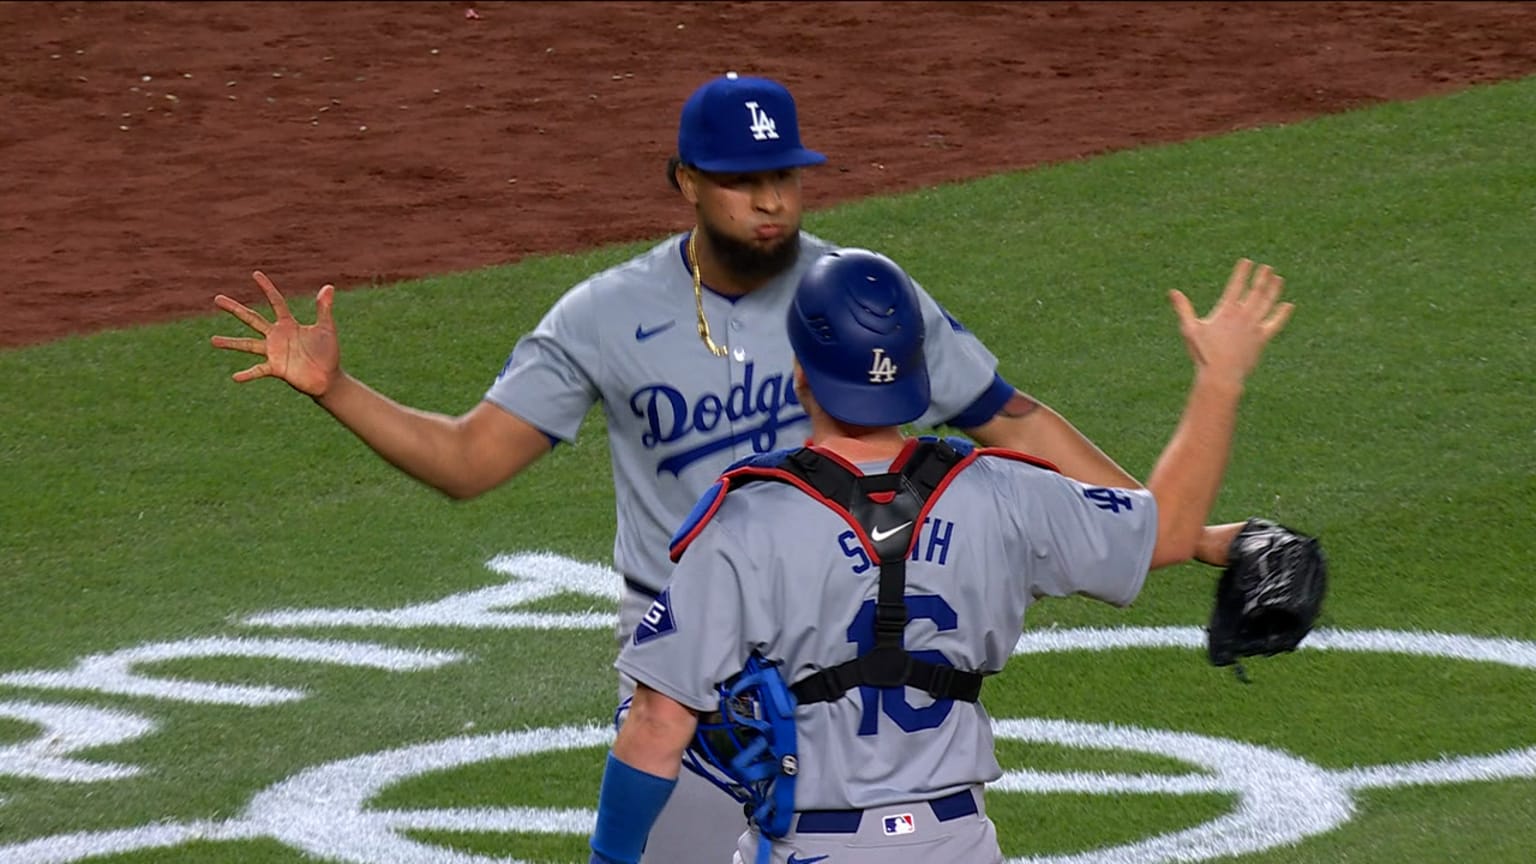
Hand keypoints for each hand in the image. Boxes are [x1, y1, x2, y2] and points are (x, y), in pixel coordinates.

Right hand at [211, 271, 339, 397]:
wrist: (328, 378)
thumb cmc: (327, 352)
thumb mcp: (326, 328)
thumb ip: (324, 309)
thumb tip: (329, 286)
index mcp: (288, 324)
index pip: (276, 302)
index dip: (267, 288)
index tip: (255, 274)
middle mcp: (276, 336)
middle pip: (251, 318)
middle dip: (235, 309)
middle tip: (217, 299)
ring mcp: (274, 352)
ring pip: (247, 345)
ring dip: (231, 343)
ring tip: (213, 340)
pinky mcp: (276, 368)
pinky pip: (258, 370)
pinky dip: (248, 374)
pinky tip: (235, 377)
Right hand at [1169, 259, 1293, 385]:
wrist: (1221, 375)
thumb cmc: (1203, 354)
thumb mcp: (1189, 329)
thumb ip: (1183, 308)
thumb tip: (1172, 291)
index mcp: (1226, 311)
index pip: (1236, 285)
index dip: (1242, 272)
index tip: (1247, 261)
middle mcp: (1243, 316)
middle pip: (1256, 291)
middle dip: (1262, 277)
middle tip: (1267, 267)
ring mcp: (1254, 327)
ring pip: (1267, 303)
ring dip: (1273, 290)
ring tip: (1278, 279)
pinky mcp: (1262, 339)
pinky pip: (1275, 323)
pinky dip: (1282, 314)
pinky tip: (1288, 305)